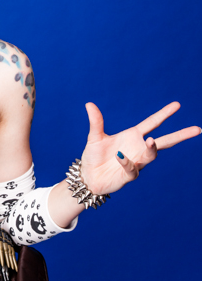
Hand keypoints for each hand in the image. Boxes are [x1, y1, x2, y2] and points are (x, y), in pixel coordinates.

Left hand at [80, 102, 200, 194]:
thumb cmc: (94, 156)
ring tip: (150, 141)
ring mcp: (136, 162)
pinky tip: (119, 157)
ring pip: (151, 155)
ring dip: (152, 148)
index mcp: (133, 136)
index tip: (177, 105)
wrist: (88, 176)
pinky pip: (133, 168)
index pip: (152, 123)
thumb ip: (96, 122)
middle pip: (164, 141)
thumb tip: (89, 104)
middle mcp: (138, 148)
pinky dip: (127, 162)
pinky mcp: (129, 175)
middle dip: (180, 135)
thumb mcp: (95, 137)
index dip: (164, 114)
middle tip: (197, 129)